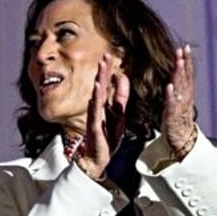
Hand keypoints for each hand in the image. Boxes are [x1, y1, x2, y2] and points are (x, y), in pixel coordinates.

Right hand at [75, 54, 128, 179]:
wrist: (97, 159)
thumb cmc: (105, 138)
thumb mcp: (118, 116)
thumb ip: (120, 98)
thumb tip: (122, 77)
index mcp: (105, 106)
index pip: (107, 85)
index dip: (108, 71)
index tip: (109, 55)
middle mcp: (98, 109)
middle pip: (101, 87)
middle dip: (103, 72)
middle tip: (104, 56)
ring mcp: (95, 117)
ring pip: (97, 97)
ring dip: (99, 83)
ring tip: (100, 69)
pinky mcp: (94, 127)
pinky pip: (95, 111)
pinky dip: (95, 100)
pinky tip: (96, 90)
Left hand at [162, 45, 196, 157]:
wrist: (181, 140)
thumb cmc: (177, 119)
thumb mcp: (177, 100)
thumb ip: (177, 87)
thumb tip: (175, 73)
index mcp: (185, 93)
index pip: (187, 73)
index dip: (186, 60)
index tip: (184, 47)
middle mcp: (185, 97)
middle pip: (185, 77)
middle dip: (184, 62)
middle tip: (183, 49)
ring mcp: (180, 106)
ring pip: (181, 87)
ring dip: (180, 74)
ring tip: (179, 61)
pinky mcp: (173, 116)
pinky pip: (173, 104)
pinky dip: (172, 95)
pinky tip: (169, 86)